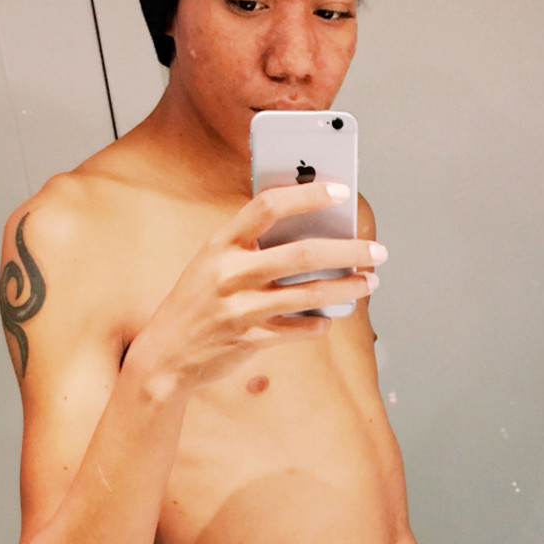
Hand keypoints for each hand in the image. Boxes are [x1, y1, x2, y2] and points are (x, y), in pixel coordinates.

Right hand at [130, 182, 385, 393]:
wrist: (166, 352)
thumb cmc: (199, 300)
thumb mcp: (214, 261)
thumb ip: (252, 244)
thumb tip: (313, 230)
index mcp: (221, 243)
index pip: (268, 206)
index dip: (307, 194)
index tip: (341, 191)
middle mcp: (230, 272)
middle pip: (302, 254)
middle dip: (349, 251)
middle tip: (377, 251)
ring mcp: (240, 308)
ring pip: (309, 295)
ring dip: (347, 288)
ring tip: (369, 282)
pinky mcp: (250, 339)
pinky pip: (300, 329)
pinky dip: (320, 324)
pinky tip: (330, 318)